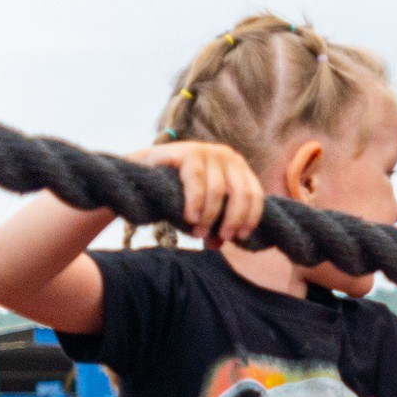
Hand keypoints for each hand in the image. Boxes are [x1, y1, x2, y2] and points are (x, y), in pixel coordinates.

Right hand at [126, 141, 263, 245]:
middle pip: (241, 194)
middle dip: (232, 220)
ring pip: (218, 191)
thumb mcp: (203, 209)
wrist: (142, 171)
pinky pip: (197, 182)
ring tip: (198, 233)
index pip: (255, 195)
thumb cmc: (178, 191)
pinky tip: (190, 219)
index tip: (239, 237)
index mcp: (238, 168)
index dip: (250, 218)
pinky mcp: (188, 152)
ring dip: (209, 217)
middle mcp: (227, 156)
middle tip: (220, 238)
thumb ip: (213, 224)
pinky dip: (195, 204)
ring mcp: (208, 152)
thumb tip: (218, 245)